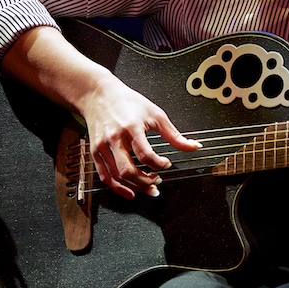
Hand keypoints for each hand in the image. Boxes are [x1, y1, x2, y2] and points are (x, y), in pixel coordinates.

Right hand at [79, 76, 200, 199]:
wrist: (99, 95)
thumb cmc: (128, 102)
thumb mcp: (155, 114)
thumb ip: (174, 134)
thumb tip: (193, 147)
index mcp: (131, 128)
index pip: (146, 155)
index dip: (159, 164)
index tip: (167, 164)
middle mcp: (114, 139)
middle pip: (128, 170)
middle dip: (146, 181)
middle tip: (158, 181)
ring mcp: (102, 147)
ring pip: (117, 177)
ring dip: (135, 187)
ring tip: (149, 188)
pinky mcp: (95, 152)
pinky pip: (104, 176)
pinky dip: (117, 188)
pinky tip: (130, 192)